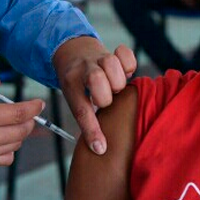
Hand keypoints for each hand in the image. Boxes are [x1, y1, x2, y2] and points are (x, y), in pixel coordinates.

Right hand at [0, 77, 42, 177]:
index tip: (39, 102)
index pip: (19, 113)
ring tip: (8, 124)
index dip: (34, 107)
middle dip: (29, 120)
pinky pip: (5, 158)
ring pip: (16, 144)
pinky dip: (9, 149)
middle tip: (26, 112)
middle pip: (23, 130)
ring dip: (19, 133)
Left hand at [52, 36, 136, 155]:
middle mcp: (84, 68)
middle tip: (106, 100)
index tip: (101, 148)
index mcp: (70, 84)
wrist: (74, 52)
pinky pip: (125, 54)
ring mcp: (98, 57)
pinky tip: (125, 73)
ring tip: (115, 88)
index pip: (81, 110)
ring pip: (111, 64)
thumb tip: (99, 148)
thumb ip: (86, 117)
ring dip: (117, 80)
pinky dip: (128, 64)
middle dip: (105, 95)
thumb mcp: (74, 98)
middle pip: (96, 79)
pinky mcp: (113, 52)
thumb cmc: (78, 84)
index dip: (92, 131)